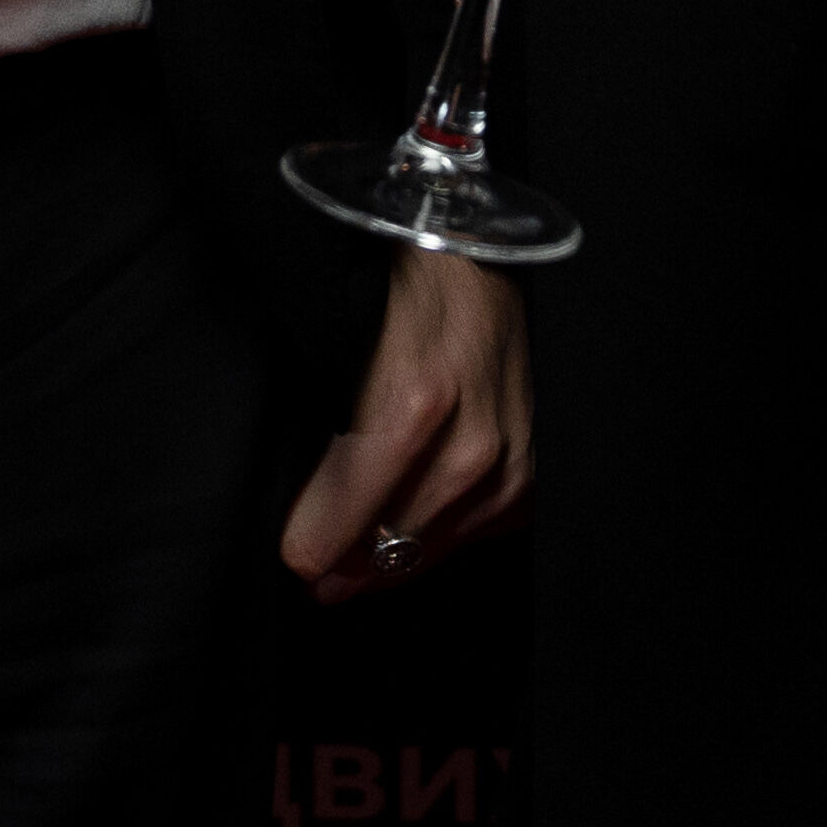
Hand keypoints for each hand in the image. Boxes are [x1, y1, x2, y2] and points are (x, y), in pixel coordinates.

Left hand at [275, 246, 527, 605]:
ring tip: (357, 548)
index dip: (309, 545)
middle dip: (345, 562)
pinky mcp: (530, 480)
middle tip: (319, 567)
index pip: (340, 524)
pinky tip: (416, 514)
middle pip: (384, 553)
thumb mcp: (342, 350)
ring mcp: (507, 469)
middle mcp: (467, 450)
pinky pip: (470, 537)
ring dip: (390, 555)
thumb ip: (327, 438)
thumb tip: (305, 515)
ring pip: (426, 552)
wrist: (477, 258)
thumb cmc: (405, 294)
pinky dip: (438, 532)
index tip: (297, 553)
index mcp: (409, 411)